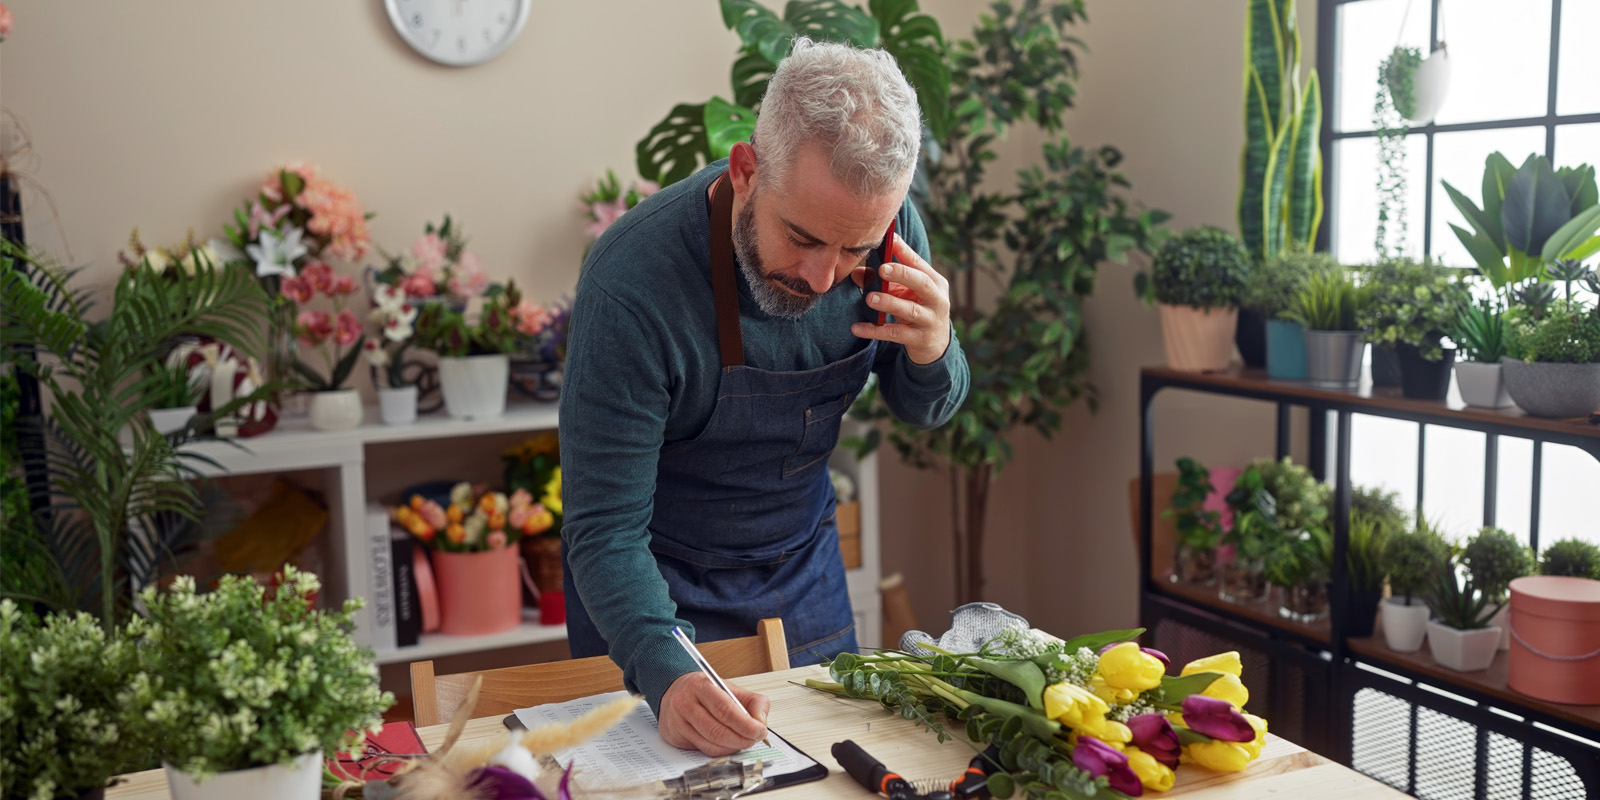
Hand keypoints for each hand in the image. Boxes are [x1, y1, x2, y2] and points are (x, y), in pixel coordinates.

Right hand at [658, 673, 770, 755]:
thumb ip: (753, 701)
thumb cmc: (705, 690)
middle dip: (741, 739)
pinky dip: (721, 751)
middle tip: (754, 739)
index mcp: (700, 686)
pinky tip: (729, 745)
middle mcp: (685, 704)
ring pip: (710, 744)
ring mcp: (678, 722)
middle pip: (717, 731)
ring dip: (733, 747)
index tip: (760, 731)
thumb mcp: (730, 687)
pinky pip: (703, 750)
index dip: (746, 724)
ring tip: (744, 741)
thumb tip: (761, 722)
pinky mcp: (676, 737)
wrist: (675, 692)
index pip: (725, 710)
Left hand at [850, 234, 951, 364]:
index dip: (905, 251)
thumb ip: (884, 281)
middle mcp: (937, 299)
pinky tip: (857, 328)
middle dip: (902, 274)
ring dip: (889, 302)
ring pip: (910, 310)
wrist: (935, 344)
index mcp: (935, 282)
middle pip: (922, 283)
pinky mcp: (920, 339)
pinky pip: (895, 334)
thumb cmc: (917, 309)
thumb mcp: (904, 293)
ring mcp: (930, 320)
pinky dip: (875, 330)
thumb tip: (856, 272)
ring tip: (870, 298)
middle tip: (882, 269)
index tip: (891, 239)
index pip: (919, 263)